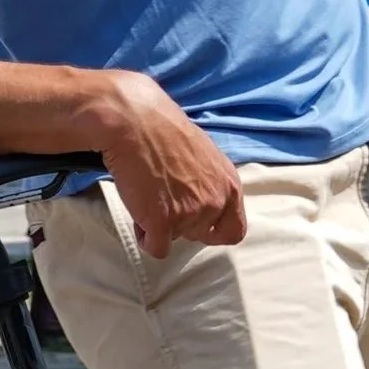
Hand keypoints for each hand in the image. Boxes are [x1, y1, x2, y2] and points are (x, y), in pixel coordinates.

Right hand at [91, 72, 245, 259]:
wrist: (134, 121)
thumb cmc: (162, 128)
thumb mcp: (203, 152)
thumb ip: (210, 180)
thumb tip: (202, 194)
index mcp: (228, 185)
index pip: (234, 230)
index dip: (214, 230)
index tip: (197, 224)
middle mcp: (214, 202)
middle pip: (199, 234)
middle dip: (179, 220)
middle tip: (161, 193)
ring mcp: (189, 214)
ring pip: (174, 238)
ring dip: (159, 223)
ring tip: (147, 190)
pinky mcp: (163, 223)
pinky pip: (156, 248)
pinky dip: (144, 235)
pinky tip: (137, 208)